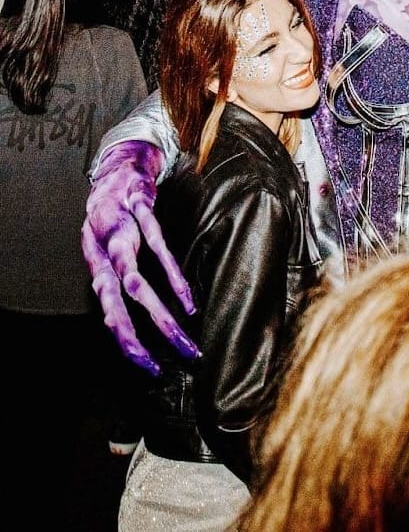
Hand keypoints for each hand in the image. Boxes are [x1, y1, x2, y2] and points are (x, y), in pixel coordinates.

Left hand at [80, 142, 199, 374]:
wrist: (118, 164)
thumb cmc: (115, 213)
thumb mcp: (108, 246)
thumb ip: (117, 278)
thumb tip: (130, 317)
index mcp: (97, 264)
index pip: (106, 313)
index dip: (126, 343)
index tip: (151, 368)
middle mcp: (103, 252)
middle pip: (117, 305)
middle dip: (140, 337)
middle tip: (168, 362)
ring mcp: (121, 230)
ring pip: (136, 282)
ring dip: (161, 313)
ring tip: (185, 332)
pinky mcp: (140, 209)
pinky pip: (156, 245)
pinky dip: (171, 274)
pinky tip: (186, 298)